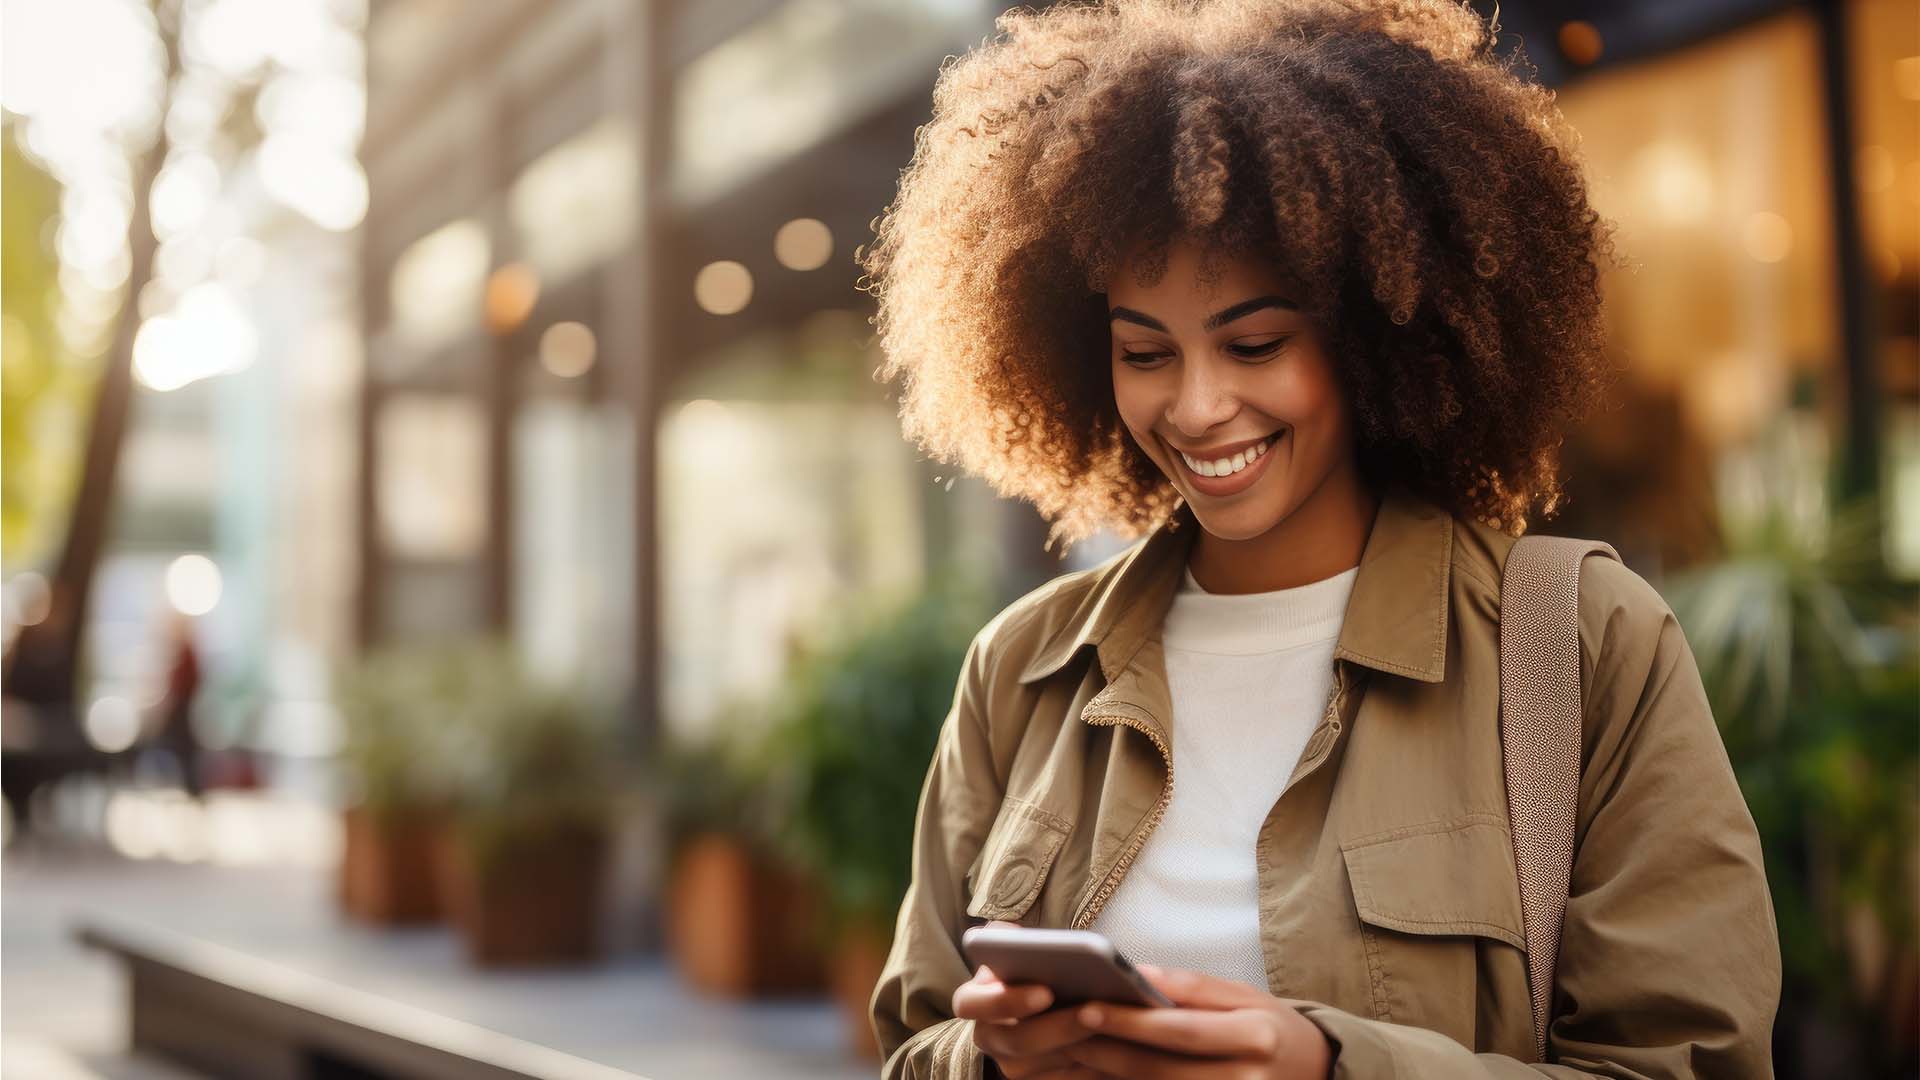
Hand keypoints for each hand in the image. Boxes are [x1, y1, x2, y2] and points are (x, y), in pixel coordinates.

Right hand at [952, 922, 1101, 1078]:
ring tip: (1112, 1028)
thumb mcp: (1019, 948)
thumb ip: (1010, 939)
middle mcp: (988, 1037)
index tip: (1045, 991)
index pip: (969, 1004)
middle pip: (1017, 1040)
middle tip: (1091, 1012)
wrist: (1055, 1005)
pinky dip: (1091, 1068)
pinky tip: (1117, 1048)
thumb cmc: (1036, 969)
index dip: (1003, 1000)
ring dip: (1079, 1048)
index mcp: (975, 1001)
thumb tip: (1010, 933)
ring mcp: (1012, 1065)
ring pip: (1043, 1066)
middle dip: (1057, 1027)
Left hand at [1062, 964, 1333, 1078]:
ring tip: (1073, 1051)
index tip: (1087, 1007)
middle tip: (1063, 1032)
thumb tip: (1137, 974)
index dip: (1131, 1022)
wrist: (1318, 1074)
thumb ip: (1193, 988)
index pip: (1182, 1031)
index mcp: (1256, 1037)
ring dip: (1111, 1074)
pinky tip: (1103, 1073)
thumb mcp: (1246, 996)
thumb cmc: (1274, 1028)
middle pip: (1162, 1071)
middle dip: (1108, 1051)